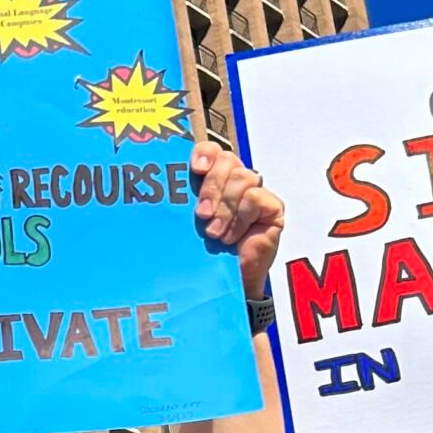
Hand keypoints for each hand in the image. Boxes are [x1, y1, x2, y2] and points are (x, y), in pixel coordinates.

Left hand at [192, 140, 283, 295]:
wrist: (228, 282)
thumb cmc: (205, 253)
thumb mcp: (188, 223)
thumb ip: (182, 202)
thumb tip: (159, 188)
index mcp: (213, 179)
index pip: (211, 150)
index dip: (205, 153)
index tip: (196, 169)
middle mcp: (235, 181)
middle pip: (227, 160)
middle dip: (212, 186)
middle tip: (201, 215)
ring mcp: (256, 192)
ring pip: (243, 177)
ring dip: (225, 208)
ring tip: (215, 233)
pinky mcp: (272, 207)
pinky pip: (255, 197)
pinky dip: (240, 218)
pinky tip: (232, 237)